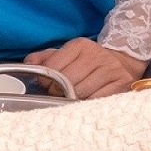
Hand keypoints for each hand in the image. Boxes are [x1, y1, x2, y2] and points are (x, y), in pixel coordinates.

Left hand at [25, 36, 146, 99]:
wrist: (121, 62)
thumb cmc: (88, 62)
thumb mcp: (67, 55)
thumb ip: (46, 58)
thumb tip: (28, 64)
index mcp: (80, 45)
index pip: (54, 66)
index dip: (46, 80)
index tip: (47, 85)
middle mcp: (96, 54)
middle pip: (67, 81)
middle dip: (59, 92)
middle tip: (60, 95)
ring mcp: (111, 69)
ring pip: (82, 92)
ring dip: (73, 100)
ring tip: (73, 98)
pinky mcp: (122, 83)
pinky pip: (98, 100)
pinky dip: (88, 104)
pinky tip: (86, 102)